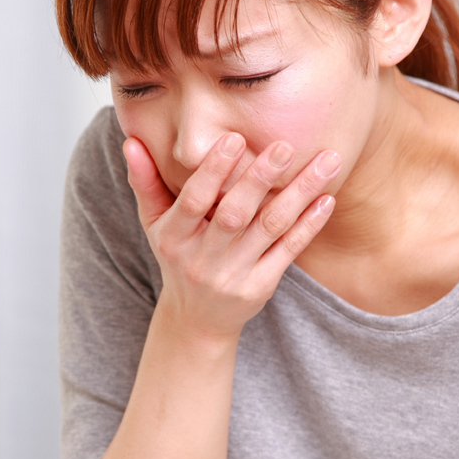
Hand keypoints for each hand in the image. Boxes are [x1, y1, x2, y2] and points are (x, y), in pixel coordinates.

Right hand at [123, 132, 338, 338]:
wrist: (196, 319)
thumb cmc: (177, 257)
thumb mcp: (153, 223)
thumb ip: (145, 181)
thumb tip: (131, 141)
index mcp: (173, 238)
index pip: (193, 201)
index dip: (213, 171)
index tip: (235, 139)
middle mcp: (203, 258)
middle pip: (234, 215)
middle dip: (259, 179)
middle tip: (285, 146)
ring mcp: (233, 274)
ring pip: (270, 228)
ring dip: (300, 194)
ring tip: (326, 162)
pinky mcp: (260, 286)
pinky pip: (288, 251)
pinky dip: (309, 224)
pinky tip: (327, 198)